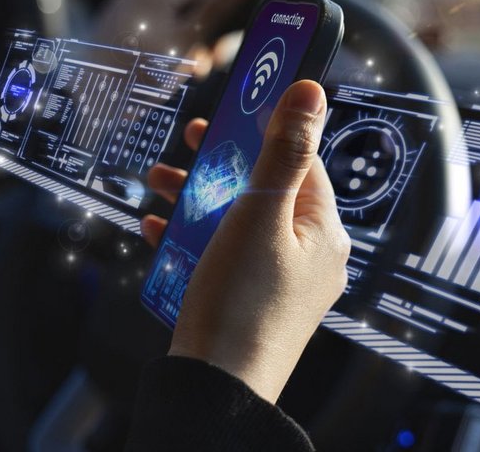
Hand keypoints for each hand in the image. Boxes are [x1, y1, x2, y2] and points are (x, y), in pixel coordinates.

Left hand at [93, 0, 252, 78]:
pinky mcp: (108, 30)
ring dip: (183, 40)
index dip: (227, 6)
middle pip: (185, 2)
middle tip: (209, 64)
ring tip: (186, 70)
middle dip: (203, 30)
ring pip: (165, 18)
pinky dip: (160, 44)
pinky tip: (161, 69)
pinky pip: (144, 28)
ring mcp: (118, 10)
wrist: (91, 102)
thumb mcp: (188, 42)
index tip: (230, 37)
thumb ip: (217, 10)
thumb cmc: (143, 73)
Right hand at [141, 80, 350, 403]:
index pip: (302, 161)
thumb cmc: (241, 301)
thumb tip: (311, 91)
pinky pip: (222, 253)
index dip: (267, 129)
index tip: (234, 107)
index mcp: (321, 230)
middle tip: (194, 138)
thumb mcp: (260, 214)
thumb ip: (283, 152)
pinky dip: (192, 234)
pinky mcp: (248, 299)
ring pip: (239, 219)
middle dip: (223, 161)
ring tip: (159, 180)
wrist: (216, 387)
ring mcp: (277, 280)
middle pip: (265, 188)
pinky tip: (157, 227)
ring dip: (198, 194)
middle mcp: (306, 254)